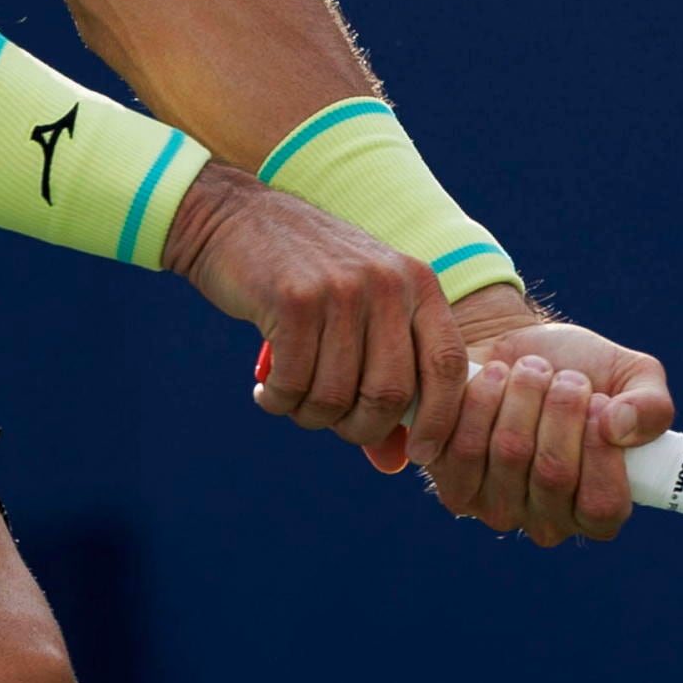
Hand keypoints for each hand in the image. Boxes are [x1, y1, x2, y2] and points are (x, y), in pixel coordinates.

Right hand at [165, 167, 470, 472]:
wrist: (233, 219)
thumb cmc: (303, 278)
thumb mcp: (357, 315)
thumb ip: (380, 380)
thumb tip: (395, 464)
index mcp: (417, 283)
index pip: (449, 366)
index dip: (440, 419)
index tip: (422, 453)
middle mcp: (387, 283)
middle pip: (390, 393)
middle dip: (359, 428)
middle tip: (330, 423)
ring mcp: (341, 288)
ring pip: (336, 394)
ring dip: (309, 415)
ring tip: (290, 402)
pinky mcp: (293, 298)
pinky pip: (293, 380)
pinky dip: (277, 400)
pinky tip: (265, 392)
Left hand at [417, 311, 676, 544]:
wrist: (512, 348)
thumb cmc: (579, 368)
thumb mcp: (633, 376)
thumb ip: (652, 405)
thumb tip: (619, 429)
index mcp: (599, 510)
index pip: (602, 506)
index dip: (602, 452)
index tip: (600, 402)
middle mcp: (548, 522)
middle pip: (553, 473)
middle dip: (561, 409)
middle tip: (564, 376)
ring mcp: (497, 509)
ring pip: (509, 453)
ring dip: (523, 397)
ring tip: (531, 369)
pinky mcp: (454, 486)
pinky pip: (464, 444)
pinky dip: (481, 399)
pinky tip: (494, 377)